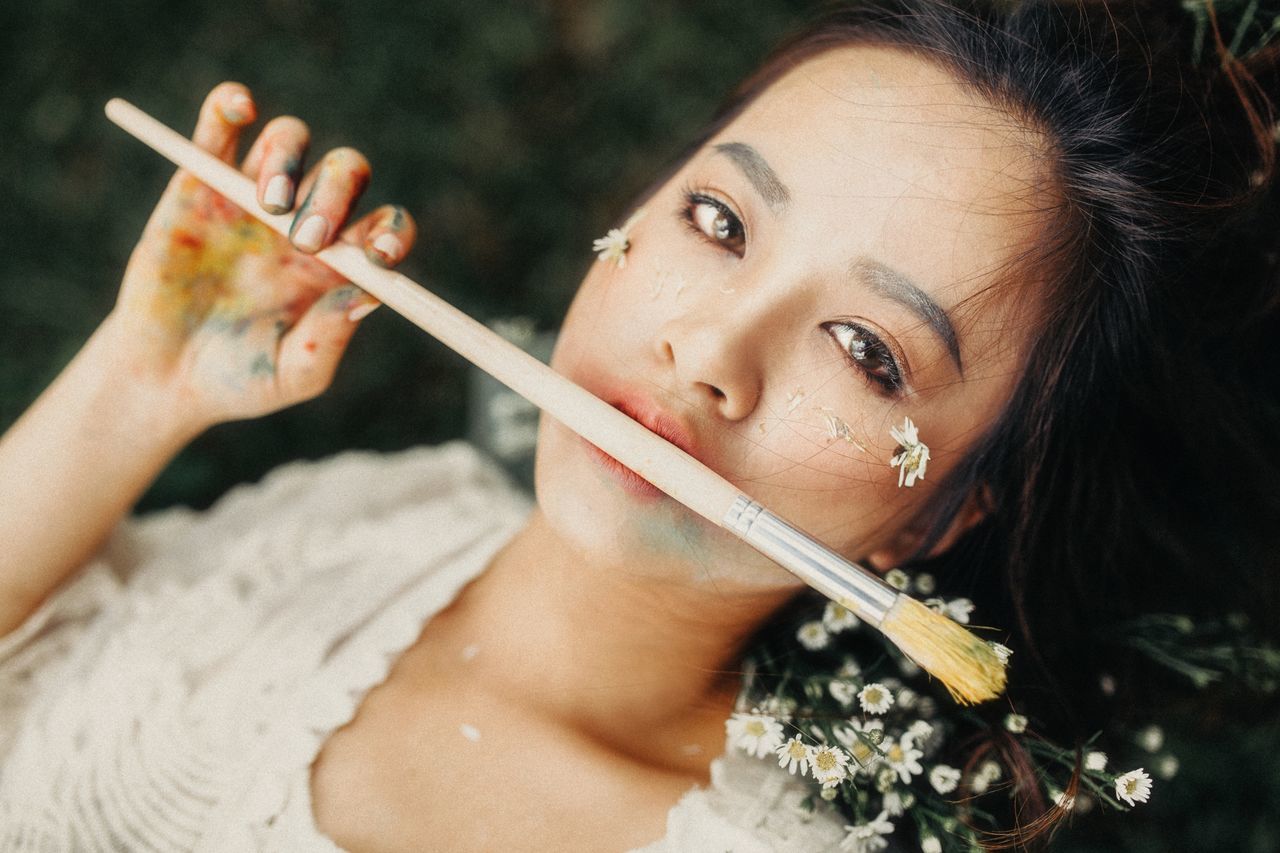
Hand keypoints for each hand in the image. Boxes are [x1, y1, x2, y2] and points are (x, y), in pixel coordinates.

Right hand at [110, 81, 416, 434]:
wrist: (166, 378)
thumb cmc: (243, 380)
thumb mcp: (294, 374)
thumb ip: (329, 337)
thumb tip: (368, 294)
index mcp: (343, 263)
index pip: (385, 227)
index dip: (391, 233)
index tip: (377, 256)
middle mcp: (307, 221)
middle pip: (344, 174)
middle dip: (334, 197)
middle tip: (308, 241)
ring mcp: (254, 198)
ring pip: (290, 141)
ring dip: (287, 160)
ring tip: (267, 206)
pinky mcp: (199, 182)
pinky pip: (219, 128)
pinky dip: (229, 106)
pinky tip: (240, 106)